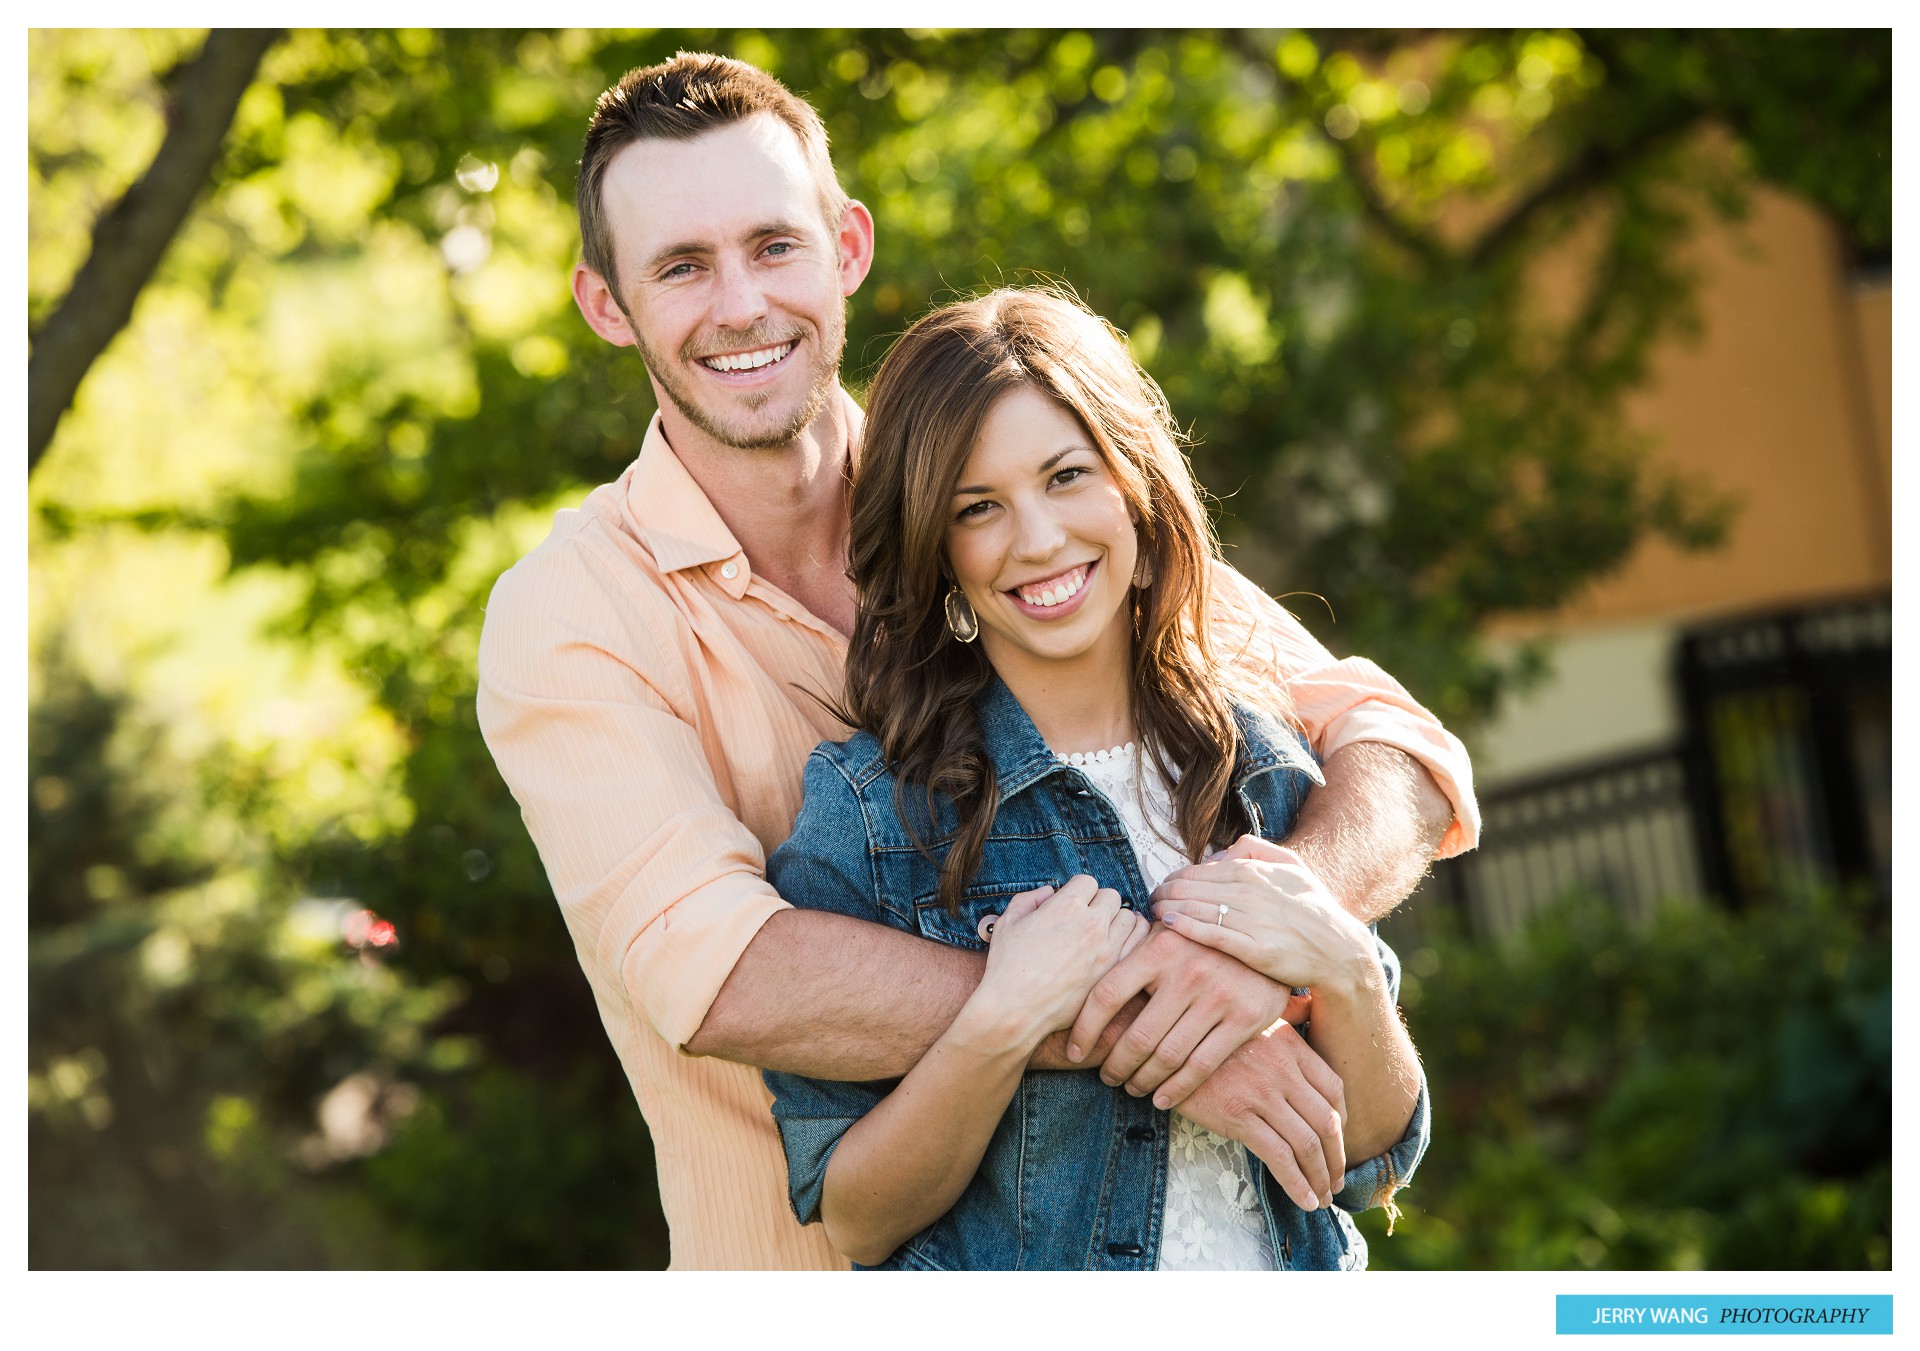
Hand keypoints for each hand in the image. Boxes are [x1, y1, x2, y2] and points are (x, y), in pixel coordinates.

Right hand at [975, 876, 1146, 1045]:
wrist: (1015, 1010)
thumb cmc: (1007, 967)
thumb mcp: (1008, 922)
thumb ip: (1029, 899)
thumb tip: (1047, 893)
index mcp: (1066, 906)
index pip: (1087, 881)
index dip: (1077, 891)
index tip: (1070, 904)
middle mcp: (1092, 924)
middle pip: (1111, 896)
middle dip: (1098, 903)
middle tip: (1086, 918)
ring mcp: (1107, 949)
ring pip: (1129, 918)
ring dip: (1116, 921)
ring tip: (1102, 932)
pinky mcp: (1114, 972)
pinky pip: (1137, 945)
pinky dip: (1130, 941)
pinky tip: (1115, 947)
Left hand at [1065, 922, 1293, 1106]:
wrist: (1266, 937)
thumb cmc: (1202, 940)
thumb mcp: (1168, 932)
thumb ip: (1134, 951)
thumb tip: (1080, 975)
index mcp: (1159, 948)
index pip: (1107, 995)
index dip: (1085, 1029)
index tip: (1075, 1051)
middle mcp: (1186, 971)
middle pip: (1136, 1035)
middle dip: (1114, 1065)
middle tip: (1106, 1077)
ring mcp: (1217, 996)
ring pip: (1166, 1056)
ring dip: (1142, 1081)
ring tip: (1131, 1088)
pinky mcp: (1244, 1019)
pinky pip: (1200, 1066)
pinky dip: (1176, 1090)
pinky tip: (1160, 1099)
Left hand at [1151, 837, 1373, 989]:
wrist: (1340, 950)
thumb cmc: (1313, 908)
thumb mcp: (1291, 866)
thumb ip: (1254, 850)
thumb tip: (1217, 854)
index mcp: (1254, 871)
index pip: (1198, 870)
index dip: (1174, 878)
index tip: (1162, 887)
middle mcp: (1250, 892)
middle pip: (1190, 888)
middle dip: (1164, 892)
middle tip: (1150, 900)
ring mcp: (1252, 921)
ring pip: (1196, 909)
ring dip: (1168, 908)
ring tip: (1153, 912)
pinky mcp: (1255, 950)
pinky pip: (1212, 934)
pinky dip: (1186, 928)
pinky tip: (1167, 925)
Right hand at [1175, 1021, 1347, 1211]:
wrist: (1159, 1039)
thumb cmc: (1200, 1034)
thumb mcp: (1246, 1021)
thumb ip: (1279, 1026)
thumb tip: (1303, 1016)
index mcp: (1289, 1044)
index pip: (1333, 1088)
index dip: (1342, 1121)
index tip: (1338, 1141)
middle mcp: (1282, 1068)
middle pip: (1326, 1121)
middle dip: (1336, 1158)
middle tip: (1337, 1180)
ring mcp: (1261, 1093)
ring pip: (1307, 1144)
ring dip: (1320, 1177)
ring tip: (1322, 1197)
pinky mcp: (1236, 1116)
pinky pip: (1278, 1157)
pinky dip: (1297, 1184)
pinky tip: (1305, 1200)